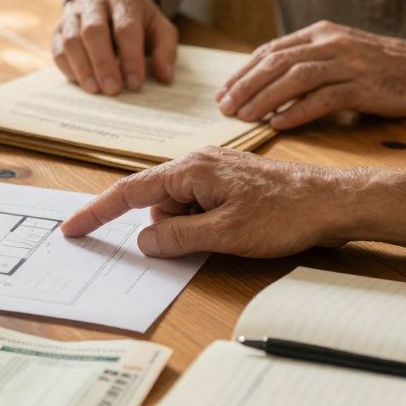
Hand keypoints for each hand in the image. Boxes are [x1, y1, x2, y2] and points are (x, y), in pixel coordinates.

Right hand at [53, 0, 177, 94]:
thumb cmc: (137, 18)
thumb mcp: (159, 26)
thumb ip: (165, 49)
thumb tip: (164, 77)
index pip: (125, 28)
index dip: (130, 57)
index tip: (134, 83)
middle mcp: (94, 0)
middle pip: (93, 31)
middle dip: (103, 63)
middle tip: (112, 89)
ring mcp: (73, 12)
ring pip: (71, 39)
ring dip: (82, 67)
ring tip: (94, 89)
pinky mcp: (59, 26)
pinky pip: (58, 47)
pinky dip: (67, 67)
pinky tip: (81, 82)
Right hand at [61, 147, 365, 257]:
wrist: (332, 202)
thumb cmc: (284, 213)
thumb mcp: (224, 234)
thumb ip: (177, 238)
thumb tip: (144, 240)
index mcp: (190, 169)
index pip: (130, 191)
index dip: (98, 211)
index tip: (73, 227)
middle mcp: (198, 163)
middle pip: (156, 201)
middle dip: (164, 228)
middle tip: (203, 242)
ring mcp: (214, 172)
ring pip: (180, 207)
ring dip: (189, 229)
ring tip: (230, 237)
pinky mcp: (229, 183)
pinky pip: (199, 206)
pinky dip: (202, 224)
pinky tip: (230, 234)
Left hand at [214, 21, 405, 129]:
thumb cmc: (381, 67)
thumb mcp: (340, 53)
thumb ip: (307, 61)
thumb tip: (265, 84)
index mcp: (321, 32)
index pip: (270, 50)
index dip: (243, 72)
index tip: (223, 92)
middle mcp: (331, 43)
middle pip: (277, 62)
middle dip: (246, 85)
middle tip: (225, 107)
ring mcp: (348, 63)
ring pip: (296, 78)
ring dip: (265, 98)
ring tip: (245, 117)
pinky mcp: (364, 86)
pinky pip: (324, 99)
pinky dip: (298, 112)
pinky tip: (279, 124)